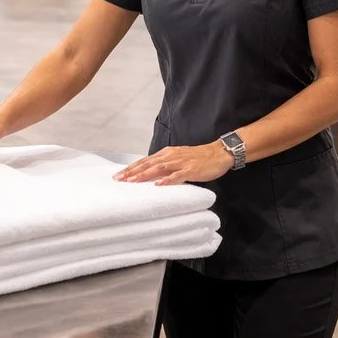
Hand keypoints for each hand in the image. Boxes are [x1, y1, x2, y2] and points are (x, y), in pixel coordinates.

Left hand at [114, 143, 232, 185]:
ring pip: (159, 168)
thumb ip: (165, 166)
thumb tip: (151, 175)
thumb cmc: (199, 157)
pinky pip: (177, 175)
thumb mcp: (178, 159)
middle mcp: (171, 156)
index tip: (118, 175)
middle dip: (132, 172)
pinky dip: (167, 180)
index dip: (131, 168)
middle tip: (119, 179)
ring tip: (133, 181)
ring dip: (144, 175)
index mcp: (166, 154)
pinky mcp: (191, 169)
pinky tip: (159, 184)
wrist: (218, 153)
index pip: (145, 161)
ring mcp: (181, 162)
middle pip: (148, 164)